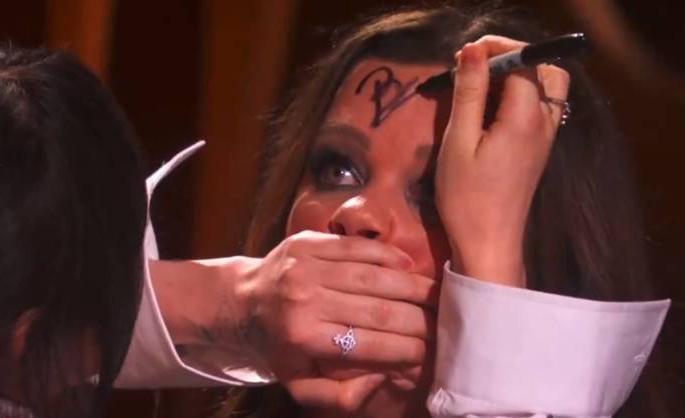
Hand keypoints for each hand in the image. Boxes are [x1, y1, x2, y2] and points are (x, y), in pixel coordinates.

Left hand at [245, 230, 436, 411]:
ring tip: (435, 296)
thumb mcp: (300, 385)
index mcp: (304, 338)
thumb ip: (340, 396)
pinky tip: (409, 266)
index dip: (408, 350)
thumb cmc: (279, 346)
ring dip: (411, 286)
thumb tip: (381, 377)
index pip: (371, 345)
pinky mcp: (308, 240)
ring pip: (373, 276)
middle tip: (443, 325)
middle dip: (418, 320)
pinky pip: (358, 247)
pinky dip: (388, 256)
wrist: (241, 300)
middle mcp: (305, 299)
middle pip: (378, 310)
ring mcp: (306, 266)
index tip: (432, 352)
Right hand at [435, 35, 569, 284]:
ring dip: (521, 74)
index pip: (523, 61)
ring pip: (549, 86)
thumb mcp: (458, 142)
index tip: (465, 56)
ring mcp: (547, 137)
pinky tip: (493, 108)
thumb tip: (473, 50)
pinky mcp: (540, 149)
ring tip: (484, 85)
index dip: (497, 49)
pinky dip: (523, 94)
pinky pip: (543, 106)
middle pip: (545, 68)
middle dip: (513, 57)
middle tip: (476, 67)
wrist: (489, 244)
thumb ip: (469, 93)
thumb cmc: (467, 197)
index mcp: (525, 117)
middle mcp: (544, 122)